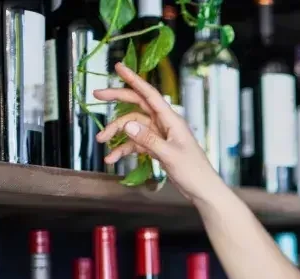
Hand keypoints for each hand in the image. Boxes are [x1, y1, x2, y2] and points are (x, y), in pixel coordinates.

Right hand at [93, 62, 223, 201]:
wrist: (202, 190)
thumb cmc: (194, 171)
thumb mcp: (170, 155)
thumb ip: (148, 140)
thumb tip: (127, 124)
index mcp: (171, 120)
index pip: (150, 94)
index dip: (134, 79)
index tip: (119, 67)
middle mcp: (164, 124)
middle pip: (137, 106)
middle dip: (117, 100)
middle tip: (97, 95)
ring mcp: (159, 136)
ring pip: (133, 126)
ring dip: (117, 132)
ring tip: (102, 142)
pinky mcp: (156, 148)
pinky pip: (135, 144)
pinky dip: (123, 149)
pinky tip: (112, 158)